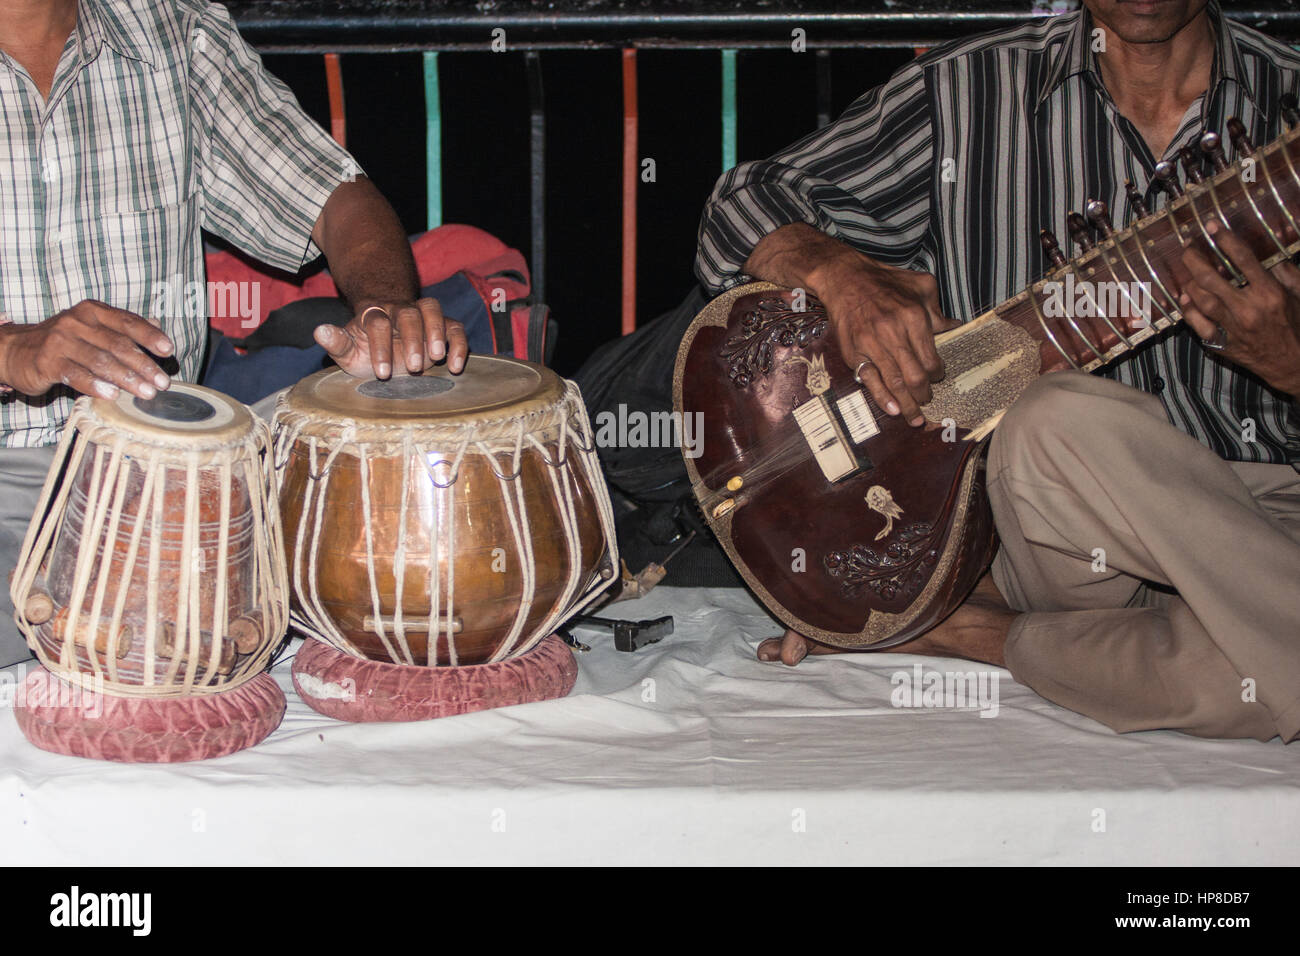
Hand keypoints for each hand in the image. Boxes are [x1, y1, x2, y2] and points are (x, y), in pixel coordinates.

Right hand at [0, 301, 172, 399]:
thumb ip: (122, 328)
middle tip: (162, 382)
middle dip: (144, 365)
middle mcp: (77, 322)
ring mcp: (60, 341)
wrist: (17, 350)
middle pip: (118, 344)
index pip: (127, 322)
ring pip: (100, 361)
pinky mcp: (47, 362)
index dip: (150, 337)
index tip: (168, 351)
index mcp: (93, 311)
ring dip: (127, 378)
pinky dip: (96, 385)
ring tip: (146, 392)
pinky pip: (76, 375)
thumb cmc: (65, 342)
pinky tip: (113, 395)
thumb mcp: (93, 328)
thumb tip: (157, 326)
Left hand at [314, 298, 468, 378]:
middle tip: (412, 368)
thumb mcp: (349, 351)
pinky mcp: (443, 327)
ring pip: (432, 309)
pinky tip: (456, 366)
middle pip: (408, 313)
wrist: (388, 345)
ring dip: (437, 331)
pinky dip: (458, 344)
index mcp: (374, 314)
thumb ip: (337, 342)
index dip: (380, 345)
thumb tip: (319, 331)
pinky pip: (455, 327)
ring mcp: (423, 317)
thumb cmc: (367, 351)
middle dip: (412, 339)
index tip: (382, 373)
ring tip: (437, 358)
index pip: (377, 322)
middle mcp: (400, 311)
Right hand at [810, 251, 958, 425]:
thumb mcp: (920, 285)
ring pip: (894, 383)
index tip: (937, 377)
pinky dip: (882, 398)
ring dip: (907, 405)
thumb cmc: (885, 282)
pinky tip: (892, 410)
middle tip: (927, 400)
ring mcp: (872, 345)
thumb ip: (937, 309)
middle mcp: (893, 333)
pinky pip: (870, 380)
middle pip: (915, 376)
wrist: (846, 279)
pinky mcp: (854, 353)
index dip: (937, 374)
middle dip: (924, 394)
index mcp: (913, 317)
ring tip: (915, 418)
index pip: (931, 358)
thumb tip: (953, 327)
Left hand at [1175, 218, 1299, 396]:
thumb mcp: (1299, 294)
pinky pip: (1198, 325)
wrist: (1293, 365)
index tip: (1212, 226)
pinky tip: (1186, 297)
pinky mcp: (1222, 343)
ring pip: (1201, 300)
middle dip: (1195, 260)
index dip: (1225, 240)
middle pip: (1212, 279)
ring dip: (1190, 283)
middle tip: (1187, 247)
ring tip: (1187, 271)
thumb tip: (1271, 248)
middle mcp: (1248, 309)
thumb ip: (1285, 271)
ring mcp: (1232, 328)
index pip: (1244, 260)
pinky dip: (1189, 310)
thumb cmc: (1298, 325)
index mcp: (1270, 294)